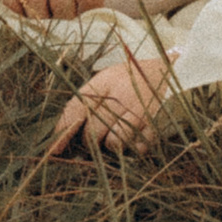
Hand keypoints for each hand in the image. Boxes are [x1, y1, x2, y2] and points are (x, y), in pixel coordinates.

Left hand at [50, 51, 170, 150]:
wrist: (169, 71)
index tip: (53, 151)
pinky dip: (133, 148)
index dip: (62, 132)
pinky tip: (136, 136)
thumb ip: (83, 103)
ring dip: (112, 144)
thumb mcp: (105, 80)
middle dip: (89, 141)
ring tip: (118, 133)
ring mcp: (140, 112)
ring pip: (114, 144)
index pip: (76, 109)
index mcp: (104, 81)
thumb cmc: (129, 79)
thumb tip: (62, 136)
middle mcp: (121, 96)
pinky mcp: (156, 126)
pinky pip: (136, 150)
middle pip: (92, 134)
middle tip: (97, 136)